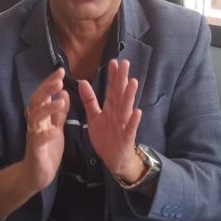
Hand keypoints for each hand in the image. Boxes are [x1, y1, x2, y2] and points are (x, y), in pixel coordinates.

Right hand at [21, 67, 68, 190]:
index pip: (44, 95)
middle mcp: (34, 123)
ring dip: (48, 109)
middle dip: (46, 90)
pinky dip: (45, 135)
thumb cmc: (47, 150)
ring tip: (61, 102)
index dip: (50, 83)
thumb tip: (63, 92)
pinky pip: (37, 141)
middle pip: (36, 101)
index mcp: (41, 117)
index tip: (61, 71)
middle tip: (59, 81)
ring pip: (35, 118)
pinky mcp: (35, 151)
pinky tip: (54, 131)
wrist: (37, 175)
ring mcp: (33, 136)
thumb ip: (59, 112)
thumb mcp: (56, 127)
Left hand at [79, 59, 143, 181]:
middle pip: (120, 94)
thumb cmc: (106, 137)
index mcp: (110, 108)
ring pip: (126, 108)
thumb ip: (89, 101)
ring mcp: (123, 124)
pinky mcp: (127, 137)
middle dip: (122, 79)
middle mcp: (118, 114)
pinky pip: (131, 128)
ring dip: (130, 96)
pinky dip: (134, 120)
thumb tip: (82, 82)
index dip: (112, 76)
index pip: (111, 89)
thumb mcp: (94, 117)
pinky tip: (138, 111)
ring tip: (133, 81)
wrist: (115, 159)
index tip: (113, 61)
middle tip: (125, 63)